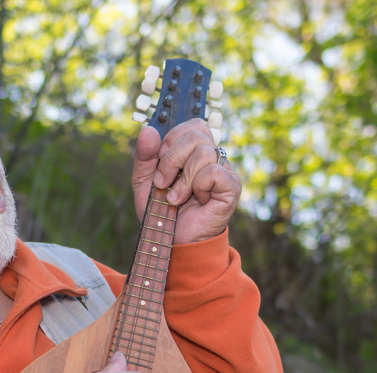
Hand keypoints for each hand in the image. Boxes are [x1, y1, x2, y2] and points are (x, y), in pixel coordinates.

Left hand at [131, 119, 241, 244]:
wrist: (174, 243)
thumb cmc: (162, 213)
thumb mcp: (145, 183)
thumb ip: (145, 156)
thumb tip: (148, 130)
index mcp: (195, 151)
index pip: (191, 125)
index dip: (170, 141)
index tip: (159, 166)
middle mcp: (213, 157)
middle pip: (195, 134)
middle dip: (171, 159)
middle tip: (162, 184)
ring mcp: (225, 170)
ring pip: (204, 152)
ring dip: (182, 179)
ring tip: (176, 198)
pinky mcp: (232, 186)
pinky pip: (214, 171)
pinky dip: (197, 187)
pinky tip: (196, 201)